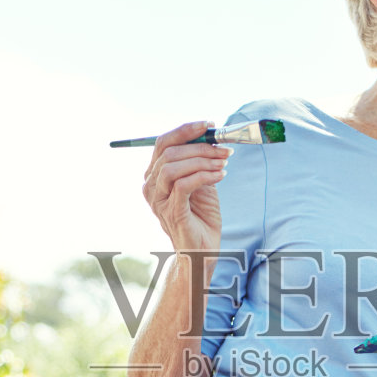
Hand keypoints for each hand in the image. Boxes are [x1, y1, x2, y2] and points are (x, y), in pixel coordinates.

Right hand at [142, 120, 230, 253]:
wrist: (203, 251)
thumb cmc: (201, 216)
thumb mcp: (200, 181)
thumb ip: (199, 161)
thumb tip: (211, 136)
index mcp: (155, 175)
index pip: (163, 143)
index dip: (185, 130)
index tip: (209, 125)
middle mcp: (151, 186)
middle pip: (168, 152)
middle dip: (200, 146)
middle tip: (224, 149)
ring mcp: (159, 201)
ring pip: (173, 167)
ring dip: (202, 160)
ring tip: (223, 164)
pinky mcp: (172, 212)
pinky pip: (183, 185)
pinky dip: (204, 176)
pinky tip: (220, 176)